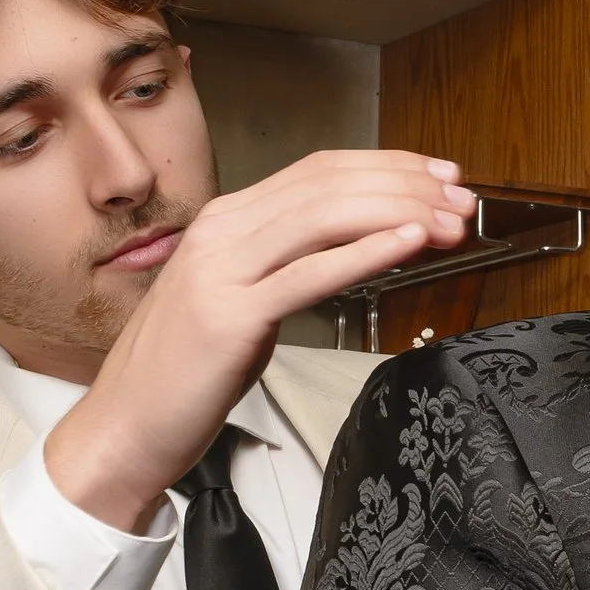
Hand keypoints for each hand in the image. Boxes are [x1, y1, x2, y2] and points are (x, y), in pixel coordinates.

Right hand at [44, 149, 473, 528]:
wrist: (125, 424)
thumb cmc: (184, 372)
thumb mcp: (242, 298)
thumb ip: (287, 264)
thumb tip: (357, 246)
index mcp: (227, 220)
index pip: (320, 171)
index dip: (388, 165)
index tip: (439, 174)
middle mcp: (223, 231)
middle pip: (330, 184)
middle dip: (407, 184)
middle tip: (463, 197)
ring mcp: (223, 270)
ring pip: (325, 216)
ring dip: (400, 212)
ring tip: (450, 220)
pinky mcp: (232, 315)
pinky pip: (311, 274)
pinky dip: (366, 252)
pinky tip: (408, 243)